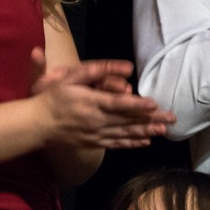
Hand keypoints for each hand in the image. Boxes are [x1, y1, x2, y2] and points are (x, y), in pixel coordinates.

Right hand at [29, 48, 175, 148]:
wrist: (38, 123)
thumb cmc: (54, 96)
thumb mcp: (70, 77)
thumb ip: (93, 71)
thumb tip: (115, 66)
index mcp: (91, 103)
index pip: (119, 104)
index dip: (137, 105)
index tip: (154, 104)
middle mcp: (96, 121)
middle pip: (128, 121)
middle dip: (152, 120)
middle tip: (171, 118)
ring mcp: (96, 135)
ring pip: (126, 134)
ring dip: (147, 132)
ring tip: (164, 131)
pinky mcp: (94, 143)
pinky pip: (117, 144)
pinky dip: (132, 143)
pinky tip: (145, 141)